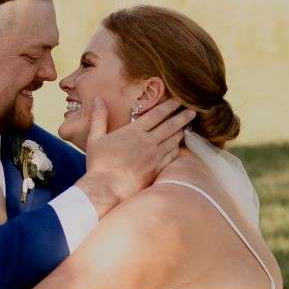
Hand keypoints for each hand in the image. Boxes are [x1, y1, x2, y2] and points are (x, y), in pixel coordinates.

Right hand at [79, 97, 193, 215]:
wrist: (106, 189)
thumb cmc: (99, 165)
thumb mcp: (95, 138)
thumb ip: (99, 117)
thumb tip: (97, 98)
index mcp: (133, 132)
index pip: (156, 114)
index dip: (168, 106)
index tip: (178, 101)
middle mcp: (147, 142)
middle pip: (170, 126)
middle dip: (182, 116)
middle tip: (192, 110)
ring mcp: (154, 157)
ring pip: (173, 141)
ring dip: (181, 132)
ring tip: (186, 127)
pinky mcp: (156, 170)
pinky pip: (171, 157)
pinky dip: (176, 149)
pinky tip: (177, 147)